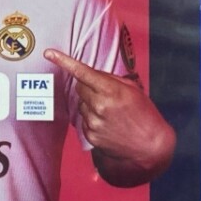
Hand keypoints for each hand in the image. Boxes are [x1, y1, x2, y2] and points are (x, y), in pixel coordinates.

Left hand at [44, 49, 174, 186]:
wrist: (150, 147)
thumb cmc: (145, 115)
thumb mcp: (133, 90)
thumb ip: (110, 79)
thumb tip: (92, 75)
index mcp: (111, 90)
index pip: (82, 72)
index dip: (63, 61)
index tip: (49, 53)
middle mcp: (99, 105)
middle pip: (79, 87)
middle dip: (89, 87)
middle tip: (106, 94)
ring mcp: (93, 122)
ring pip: (81, 104)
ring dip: (91, 104)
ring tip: (111, 113)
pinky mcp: (90, 135)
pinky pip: (84, 120)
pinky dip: (92, 119)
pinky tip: (108, 124)